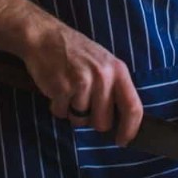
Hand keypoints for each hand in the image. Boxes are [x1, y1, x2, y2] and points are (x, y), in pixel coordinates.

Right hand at [21, 23, 142, 145]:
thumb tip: (122, 121)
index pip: (133, 108)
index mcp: (118, 71)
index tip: (123, 141)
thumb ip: (114, 88)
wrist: (44, 36)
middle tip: (82, 102)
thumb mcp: (104, 64)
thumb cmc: (75, 53)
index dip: (130, 129)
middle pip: (103, 122)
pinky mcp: (62, 88)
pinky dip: (57, 106)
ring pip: (81, 120)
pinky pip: (62, 113)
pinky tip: (57, 88)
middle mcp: (103, 77)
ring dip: (72, 112)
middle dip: (91, 120)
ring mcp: (82, 82)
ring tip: (68, 90)